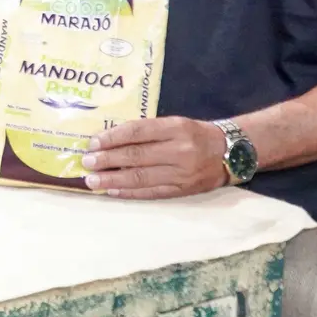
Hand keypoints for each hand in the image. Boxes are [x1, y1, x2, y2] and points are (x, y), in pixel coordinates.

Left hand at [81, 117, 228, 198]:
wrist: (230, 152)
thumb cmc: (194, 134)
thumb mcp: (174, 123)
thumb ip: (146, 130)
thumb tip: (109, 140)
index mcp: (175, 128)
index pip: (137, 131)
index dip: (112, 138)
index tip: (93, 143)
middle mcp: (179, 150)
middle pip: (136, 156)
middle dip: (108, 160)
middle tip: (86, 162)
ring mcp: (182, 173)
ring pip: (141, 177)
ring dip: (113, 179)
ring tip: (93, 181)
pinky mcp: (183, 190)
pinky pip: (152, 192)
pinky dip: (130, 192)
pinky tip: (113, 191)